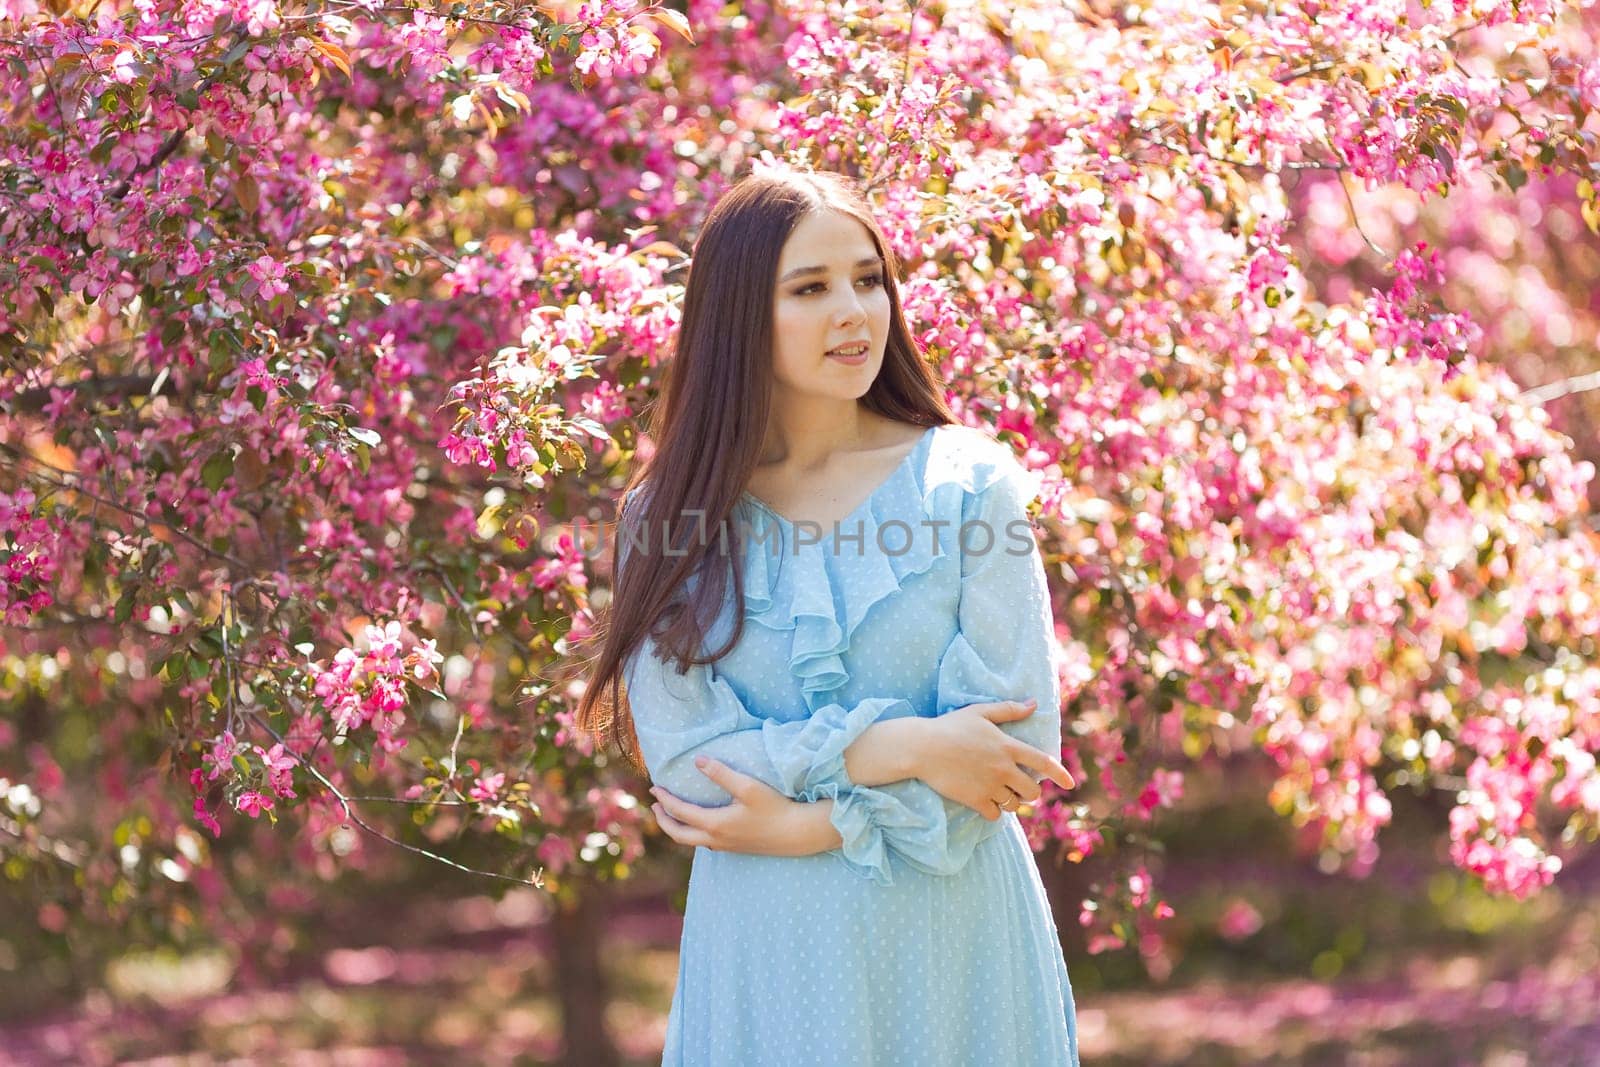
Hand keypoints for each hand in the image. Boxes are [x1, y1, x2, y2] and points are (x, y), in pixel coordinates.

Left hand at [648, 757, 838, 856]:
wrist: (797, 834)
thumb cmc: (774, 808)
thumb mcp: (748, 786)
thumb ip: (721, 774)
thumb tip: (698, 761)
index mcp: (715, 825)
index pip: (680, 813)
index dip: (664, 800)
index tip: (654, 788)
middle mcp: (716, 840)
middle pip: (679, 835)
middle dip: (663, 820)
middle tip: (654, 806)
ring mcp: (726, 847)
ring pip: (691, 841)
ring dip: (677, 828)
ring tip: (672, 814)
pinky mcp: (736, 848)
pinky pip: (704, 843)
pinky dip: (693, 832)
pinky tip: (700, 823)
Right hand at [916, 700, 1076, 820]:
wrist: (923, 747)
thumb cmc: (950, 726)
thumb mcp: (980, 712)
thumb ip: (1009, 710)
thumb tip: (1033, 704)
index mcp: (1008, 746)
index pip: (1043, 762)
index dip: (1060, 774)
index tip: (1070, 784)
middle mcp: (1003, 768)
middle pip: (1032, 791)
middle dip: (1029, 792)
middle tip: (1018, 788)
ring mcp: (990, 785)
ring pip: (1014, 805)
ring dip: (1010, 802)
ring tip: (999, 794)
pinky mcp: (975, 799)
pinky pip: (995, 815)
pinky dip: (992, 811)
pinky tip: (985, 803)